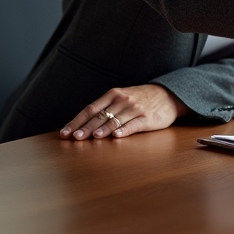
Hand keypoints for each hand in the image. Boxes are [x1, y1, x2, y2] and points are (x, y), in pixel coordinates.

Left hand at [59, 84, 188, 140]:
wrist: (169, 95)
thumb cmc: (141, 99)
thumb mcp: (122, 97)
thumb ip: (105, 107)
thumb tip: (82, 124)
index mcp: (113, 94)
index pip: (90, 109)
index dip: (76, 121)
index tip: (65, 133)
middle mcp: (123, 100)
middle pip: (101, 115)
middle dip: (86, 127)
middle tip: (75, 138)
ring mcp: (135, 108)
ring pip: (116, 120)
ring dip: (104, 129)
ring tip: (94, 137)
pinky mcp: (147, 118)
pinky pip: (134, 124)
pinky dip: (125, 130)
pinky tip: (117, 136)